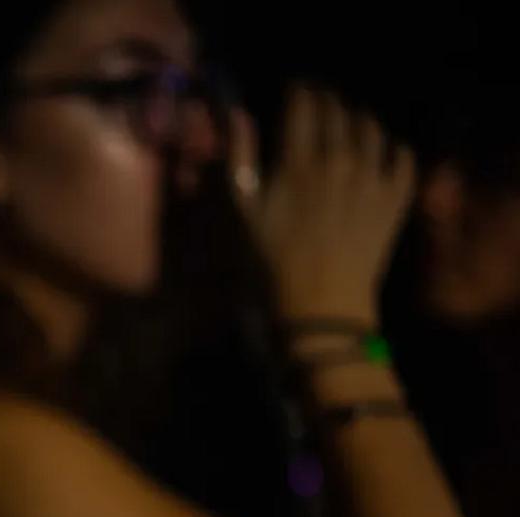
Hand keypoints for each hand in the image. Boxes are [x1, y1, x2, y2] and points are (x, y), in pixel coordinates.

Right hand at [229, 87, 415, 328]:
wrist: (323, 301)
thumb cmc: (273, 259)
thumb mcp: (244, 211)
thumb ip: (241, 158)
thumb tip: (240, 114)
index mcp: (300, 162)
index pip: (306, 104)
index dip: (301, 90)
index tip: (297, 90)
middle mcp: (342, 159)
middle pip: (339, 110)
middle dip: (328, 102)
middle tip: (320, 106)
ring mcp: (374, 176)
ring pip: (372, 126)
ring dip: (358, 120)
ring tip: (349, 128)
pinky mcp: (397, 195)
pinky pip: (403, 154)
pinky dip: (392, 147)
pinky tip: (380, 155)